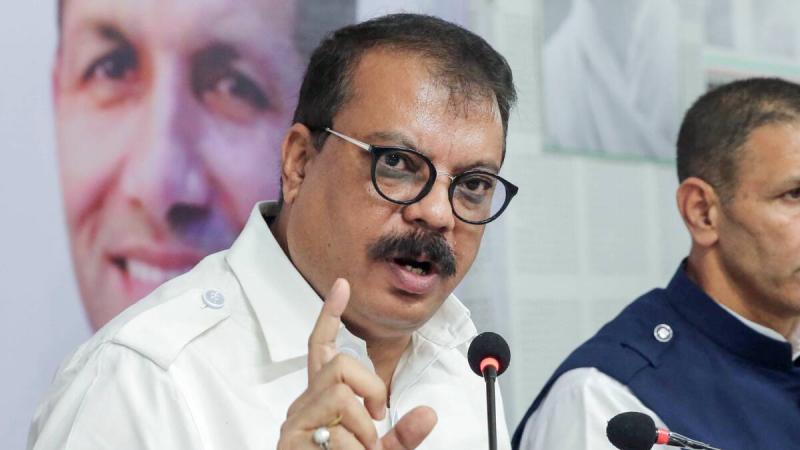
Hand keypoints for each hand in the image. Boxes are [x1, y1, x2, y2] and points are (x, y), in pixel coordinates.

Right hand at [277, 279, 436, 448]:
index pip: (322, 348)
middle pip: (339, 364)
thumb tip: (430, 413)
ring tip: (361, 448)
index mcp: (322, 401)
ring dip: (364, 422)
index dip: (330, 316)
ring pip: (340, 391)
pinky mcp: (291, 440)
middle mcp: (304, 405)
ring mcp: (295, 422)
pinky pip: (337, 425)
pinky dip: (357, 444)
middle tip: (375, 418)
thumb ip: (403, 435)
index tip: (341, 285)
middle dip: (370, 386)